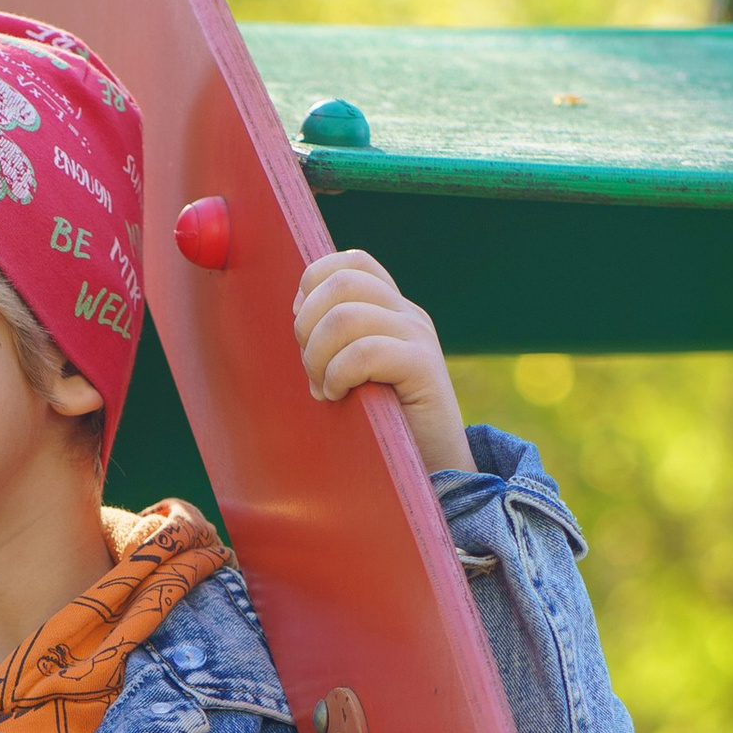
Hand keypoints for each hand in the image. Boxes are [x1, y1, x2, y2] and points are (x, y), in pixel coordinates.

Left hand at [293, 249, 469, 474]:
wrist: (434, 470)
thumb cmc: (383, 425)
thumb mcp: (356, 372)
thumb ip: (336, 339)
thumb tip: (298, 311)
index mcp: (391, 309)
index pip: (351, 263)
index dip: (314, 285)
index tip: (304, 328)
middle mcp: (407, 314)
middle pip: (341, 283)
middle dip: (308, 325)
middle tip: (311, 368)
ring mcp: (418, 337)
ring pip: (346, 316)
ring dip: (318, 355)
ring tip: (324, 387)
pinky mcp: (423, 368)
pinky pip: (365, 352)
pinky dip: (338, 374)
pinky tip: (338, 396)